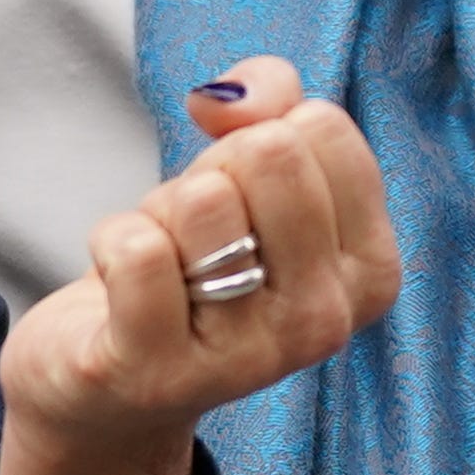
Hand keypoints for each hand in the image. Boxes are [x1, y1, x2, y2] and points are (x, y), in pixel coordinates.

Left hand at [0, 57, 400, 474]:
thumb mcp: (243, 175)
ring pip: (204, 202)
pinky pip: (135, 250)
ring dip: (158, 212)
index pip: (321, 128)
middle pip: (268, 154)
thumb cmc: (189, 265)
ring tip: (161, 264)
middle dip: (209, 170)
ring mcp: (245, 359)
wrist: (105, 380)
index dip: (257, 129)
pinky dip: (111, 241)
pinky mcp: (155, 374)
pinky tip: (119, 289)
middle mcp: (324, 323)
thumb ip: (268, 104)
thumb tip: (232, 94)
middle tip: (194, 231)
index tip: (242, 185)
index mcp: (369, 272)